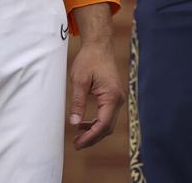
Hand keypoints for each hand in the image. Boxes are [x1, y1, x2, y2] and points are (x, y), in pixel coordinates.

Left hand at [68, 32, 124, 149]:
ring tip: (78, 137)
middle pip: (107, 127)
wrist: (99, 45)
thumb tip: (73, 123)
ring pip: (108, 122)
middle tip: (76, 145)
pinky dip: (96, 122)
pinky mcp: (114, 95)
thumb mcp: (79, 81)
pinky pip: (107, 114)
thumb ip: (77, 103)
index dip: (90, 137)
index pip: (102, 124)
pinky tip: (83, 123)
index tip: (77, 144)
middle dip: (92, 138)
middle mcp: (118, 99)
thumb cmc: (89, 60)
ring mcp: (117, 97)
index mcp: (111, 96)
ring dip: (94, 131)